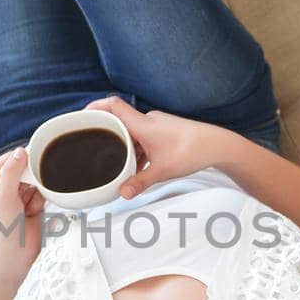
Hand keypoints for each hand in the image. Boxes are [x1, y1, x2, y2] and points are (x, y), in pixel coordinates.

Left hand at [0, 148, 45, 279]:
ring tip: (31, 203)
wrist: (15, 256)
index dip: (23, 157)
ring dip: (40, 188)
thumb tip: (20, 151)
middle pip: (27, 167)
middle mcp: (7, 185)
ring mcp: (22, 194)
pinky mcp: (36, 203)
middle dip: (34, 175)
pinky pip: (46, 191)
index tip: (35, 157)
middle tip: (35, 183)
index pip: (11, 158)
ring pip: (38, 178)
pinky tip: (37, 208)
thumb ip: (12, 172)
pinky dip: (46, 196)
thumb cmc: (1, 231)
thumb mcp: (4, 196)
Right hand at [84, 96, 226, 198]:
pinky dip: (136, 148)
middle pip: (119, 120)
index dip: (95, 107)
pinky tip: (136, 164)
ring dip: (123, 143)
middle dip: (105, 132)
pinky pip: (143, 137)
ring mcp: (157, 125)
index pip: (113, 105)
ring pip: (132, 131)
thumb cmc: (192, 151)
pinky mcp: (164, 132)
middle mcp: (148, 121)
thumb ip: (139, 182)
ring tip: (113, 159)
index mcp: (143, 124)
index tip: (81, 116)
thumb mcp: (162, 171)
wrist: (218, 145)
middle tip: (92, 142)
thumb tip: (122, 193)